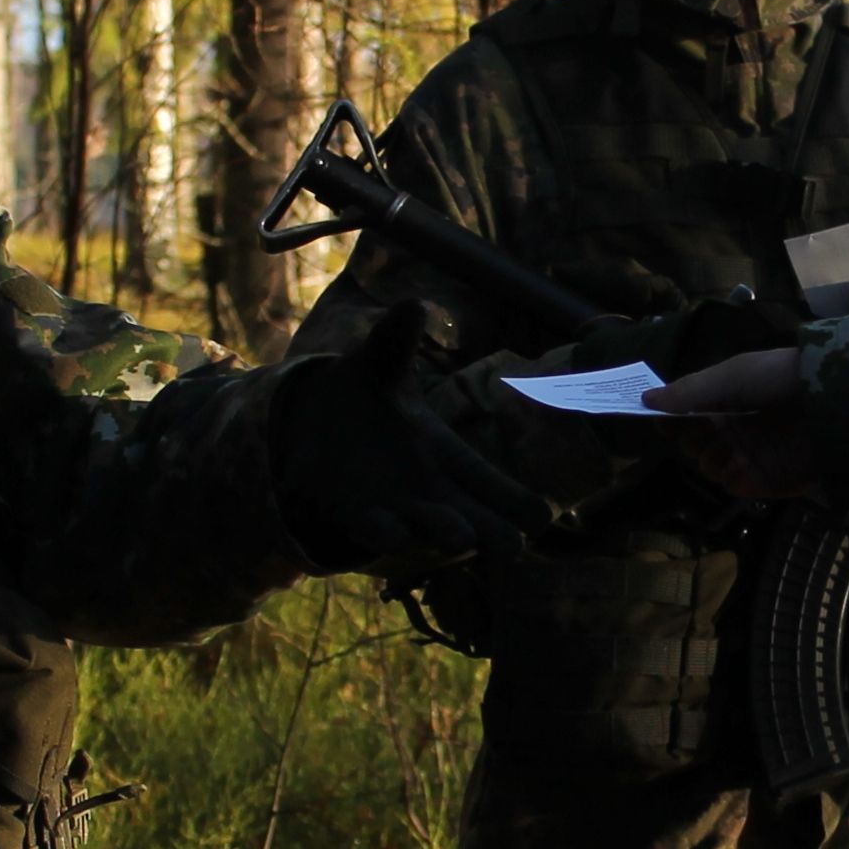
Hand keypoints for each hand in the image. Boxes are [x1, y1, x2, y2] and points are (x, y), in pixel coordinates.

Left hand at [274, 325, 541, 576]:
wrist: (310, 425)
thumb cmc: (365, 395)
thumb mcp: (378, 364)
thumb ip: (395, 340)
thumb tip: (414, 304)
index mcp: (447, 453)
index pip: (493, 484)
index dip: (518, 502)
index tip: (538, 517)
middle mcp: (432, 490)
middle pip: (476, 520)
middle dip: (492, 533)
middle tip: (511, 544)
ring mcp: (399, 509)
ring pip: (431, 530)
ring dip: (443, 533)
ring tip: (460, 537)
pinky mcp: (360, 518)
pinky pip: (377, 531)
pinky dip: (387, 532)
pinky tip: (396, 532)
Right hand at [647, 346, 817, 497]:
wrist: (829, 403)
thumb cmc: (777, 379)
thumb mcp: (730, 375)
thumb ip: (688, 391)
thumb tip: (645, 399)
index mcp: (724, 399)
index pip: (684, 413)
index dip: (668, 416)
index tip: (655, 416)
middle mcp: (733, 427)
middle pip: (690, 441)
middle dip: (688, 435)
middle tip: (701, 426)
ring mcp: (746, 454)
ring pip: (705, 463)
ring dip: (706, 454)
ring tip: (724, 443)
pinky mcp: (761, 479)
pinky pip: (729, 482)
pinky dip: (726, 472)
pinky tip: (737, 460)